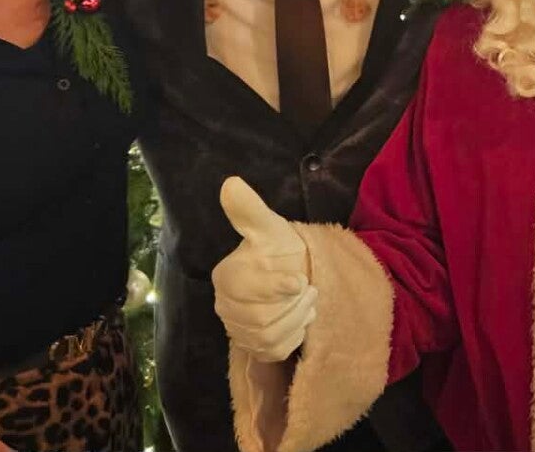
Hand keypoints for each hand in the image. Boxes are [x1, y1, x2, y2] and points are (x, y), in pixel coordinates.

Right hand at [212, 177, 315, 362]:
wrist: (291, 275)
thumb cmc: (278, 250)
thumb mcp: (269, 227)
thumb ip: (250, 209)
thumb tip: (231, 183)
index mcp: (225, 276)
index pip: (245, 289)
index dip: (274, 286)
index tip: (299, 280)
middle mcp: (225, 305)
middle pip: (260, 318)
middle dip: (293, 304)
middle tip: (310, 288)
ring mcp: (237, 329)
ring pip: (269, 336)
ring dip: (297, 319)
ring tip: (308, 302)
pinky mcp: (253, 348)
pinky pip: (275, 350)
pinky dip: (295, 336)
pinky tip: (301, 319)